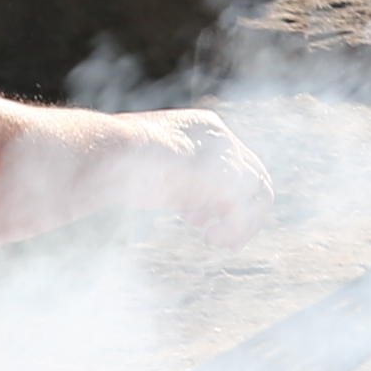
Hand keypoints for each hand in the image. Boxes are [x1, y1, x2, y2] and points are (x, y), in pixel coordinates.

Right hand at [128, 107, 269, 237]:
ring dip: (245, 224)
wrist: (109, 153)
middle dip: (243, 211)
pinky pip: (244, 213)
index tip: (204, 219)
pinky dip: (235, 231)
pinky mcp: (223, 181)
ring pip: (260, 194)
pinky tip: (212, 240)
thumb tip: (189, 202)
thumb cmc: (118, 159)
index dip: (224, 193)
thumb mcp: (157, 163)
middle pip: (254, 177)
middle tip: (224, 239)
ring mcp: (225, 159)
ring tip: (220, 243)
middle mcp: (222, 138)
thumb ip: (179, 176)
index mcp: (205, 127)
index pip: (234, 160)